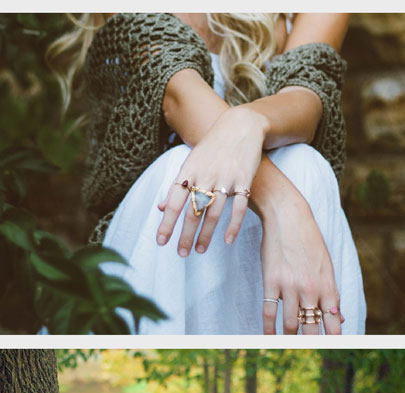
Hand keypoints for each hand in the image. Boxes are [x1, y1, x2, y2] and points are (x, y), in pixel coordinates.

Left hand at [156, 105, 266, 255]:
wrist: (240, 125)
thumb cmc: (212, 148)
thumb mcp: (190, 163)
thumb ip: (177, 187)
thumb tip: (161, 208)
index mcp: (189, 172)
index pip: (174, 202)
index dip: (167, 223)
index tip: (161, 242)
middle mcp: (205, 176)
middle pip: (192, 211)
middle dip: (185, 235)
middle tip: (181, 254)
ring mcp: (225, 178)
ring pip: (213, 212)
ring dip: (206, 234)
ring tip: (200, 250)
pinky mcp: (244, 180)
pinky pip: (238, 207)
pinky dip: (233, 225)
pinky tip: (227, 241)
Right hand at [255, 168, 343, 335]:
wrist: (288, 216)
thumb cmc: (309, 240)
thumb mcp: (326, 264)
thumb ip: (332, 292)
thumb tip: (340, 315)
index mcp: (327, 285)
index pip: (333, 320)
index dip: (335, 337)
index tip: (335, 350)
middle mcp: (311, 289)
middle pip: (313, 327)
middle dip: (313, 344)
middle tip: (311, 356)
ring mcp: (290, 287)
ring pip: (290, 324)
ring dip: (290, 339)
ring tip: (288, 349)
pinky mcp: (271, 282)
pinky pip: (269, 312)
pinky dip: (268, 329)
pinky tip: (269, 338)